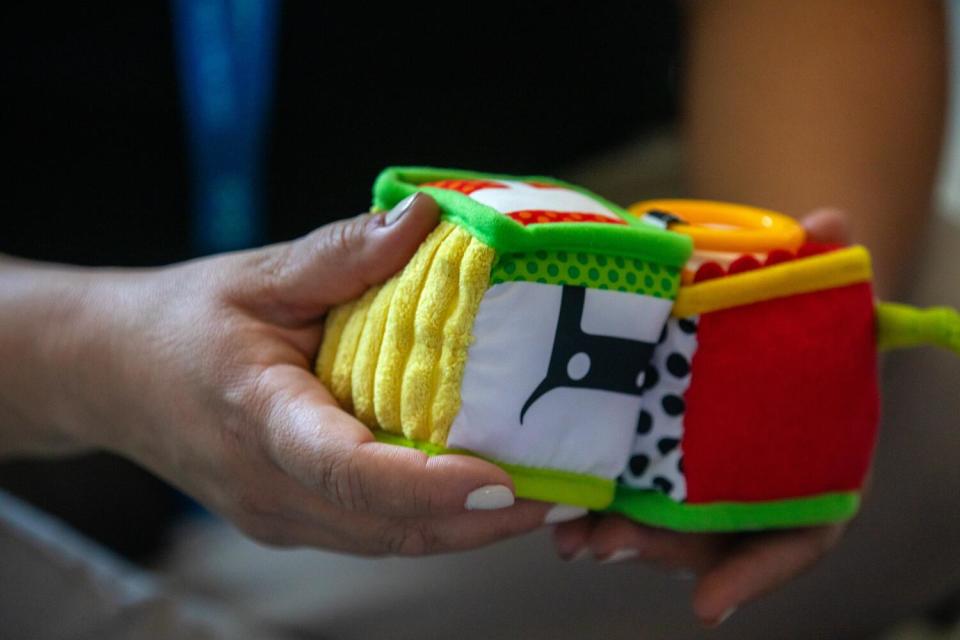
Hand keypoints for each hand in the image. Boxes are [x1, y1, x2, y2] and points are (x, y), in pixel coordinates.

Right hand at [26, 193, 555, 554]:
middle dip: (483, 520)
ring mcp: (280, 516)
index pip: (347, 469)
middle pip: (390, 527)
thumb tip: (428, 215)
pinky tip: (482, 491)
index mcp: (258, 418)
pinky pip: (375, 533)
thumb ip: (342, 254)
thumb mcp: (256, 275)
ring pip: (390, 542)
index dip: (428, 484)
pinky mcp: (292, 520)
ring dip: (470, 529)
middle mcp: (270, 488)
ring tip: (545, 495)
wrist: (113, 375)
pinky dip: (434, 520)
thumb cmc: (183, 323)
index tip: (504, 481)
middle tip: (567, 489)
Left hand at [552, 209, 857, 625]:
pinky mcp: (648, 463)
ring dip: (612, 535)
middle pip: (708, 540)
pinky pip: (622, 498)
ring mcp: (694, 482)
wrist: (747, 317)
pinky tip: (554, 508)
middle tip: (609, 542)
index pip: (796, 537)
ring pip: (658, 528)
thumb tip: (829, 221)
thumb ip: (816, 269)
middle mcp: (745, 488)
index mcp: (801, 468)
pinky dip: (590, 508)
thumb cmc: (784, 323)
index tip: (710, 604)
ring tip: (571, 535)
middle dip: (658, 548)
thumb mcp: (804, 294)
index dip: (757, 572)